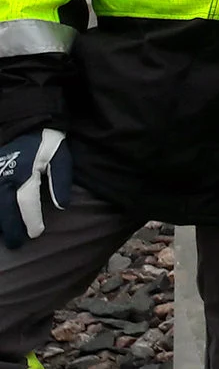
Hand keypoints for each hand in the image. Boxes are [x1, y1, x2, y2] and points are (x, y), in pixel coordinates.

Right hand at [0, 129, 70, 249]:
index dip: (30, 220)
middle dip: (9, 228)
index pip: (26, 202)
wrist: (29, 124)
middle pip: (4, 208)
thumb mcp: (60, 158)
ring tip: (4, 236)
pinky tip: (0, 220)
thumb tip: (61, 206)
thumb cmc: (48, 143)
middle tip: (16, 244)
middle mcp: (4, 176)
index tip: (36, 233)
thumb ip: (60, 182)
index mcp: (24, 173)